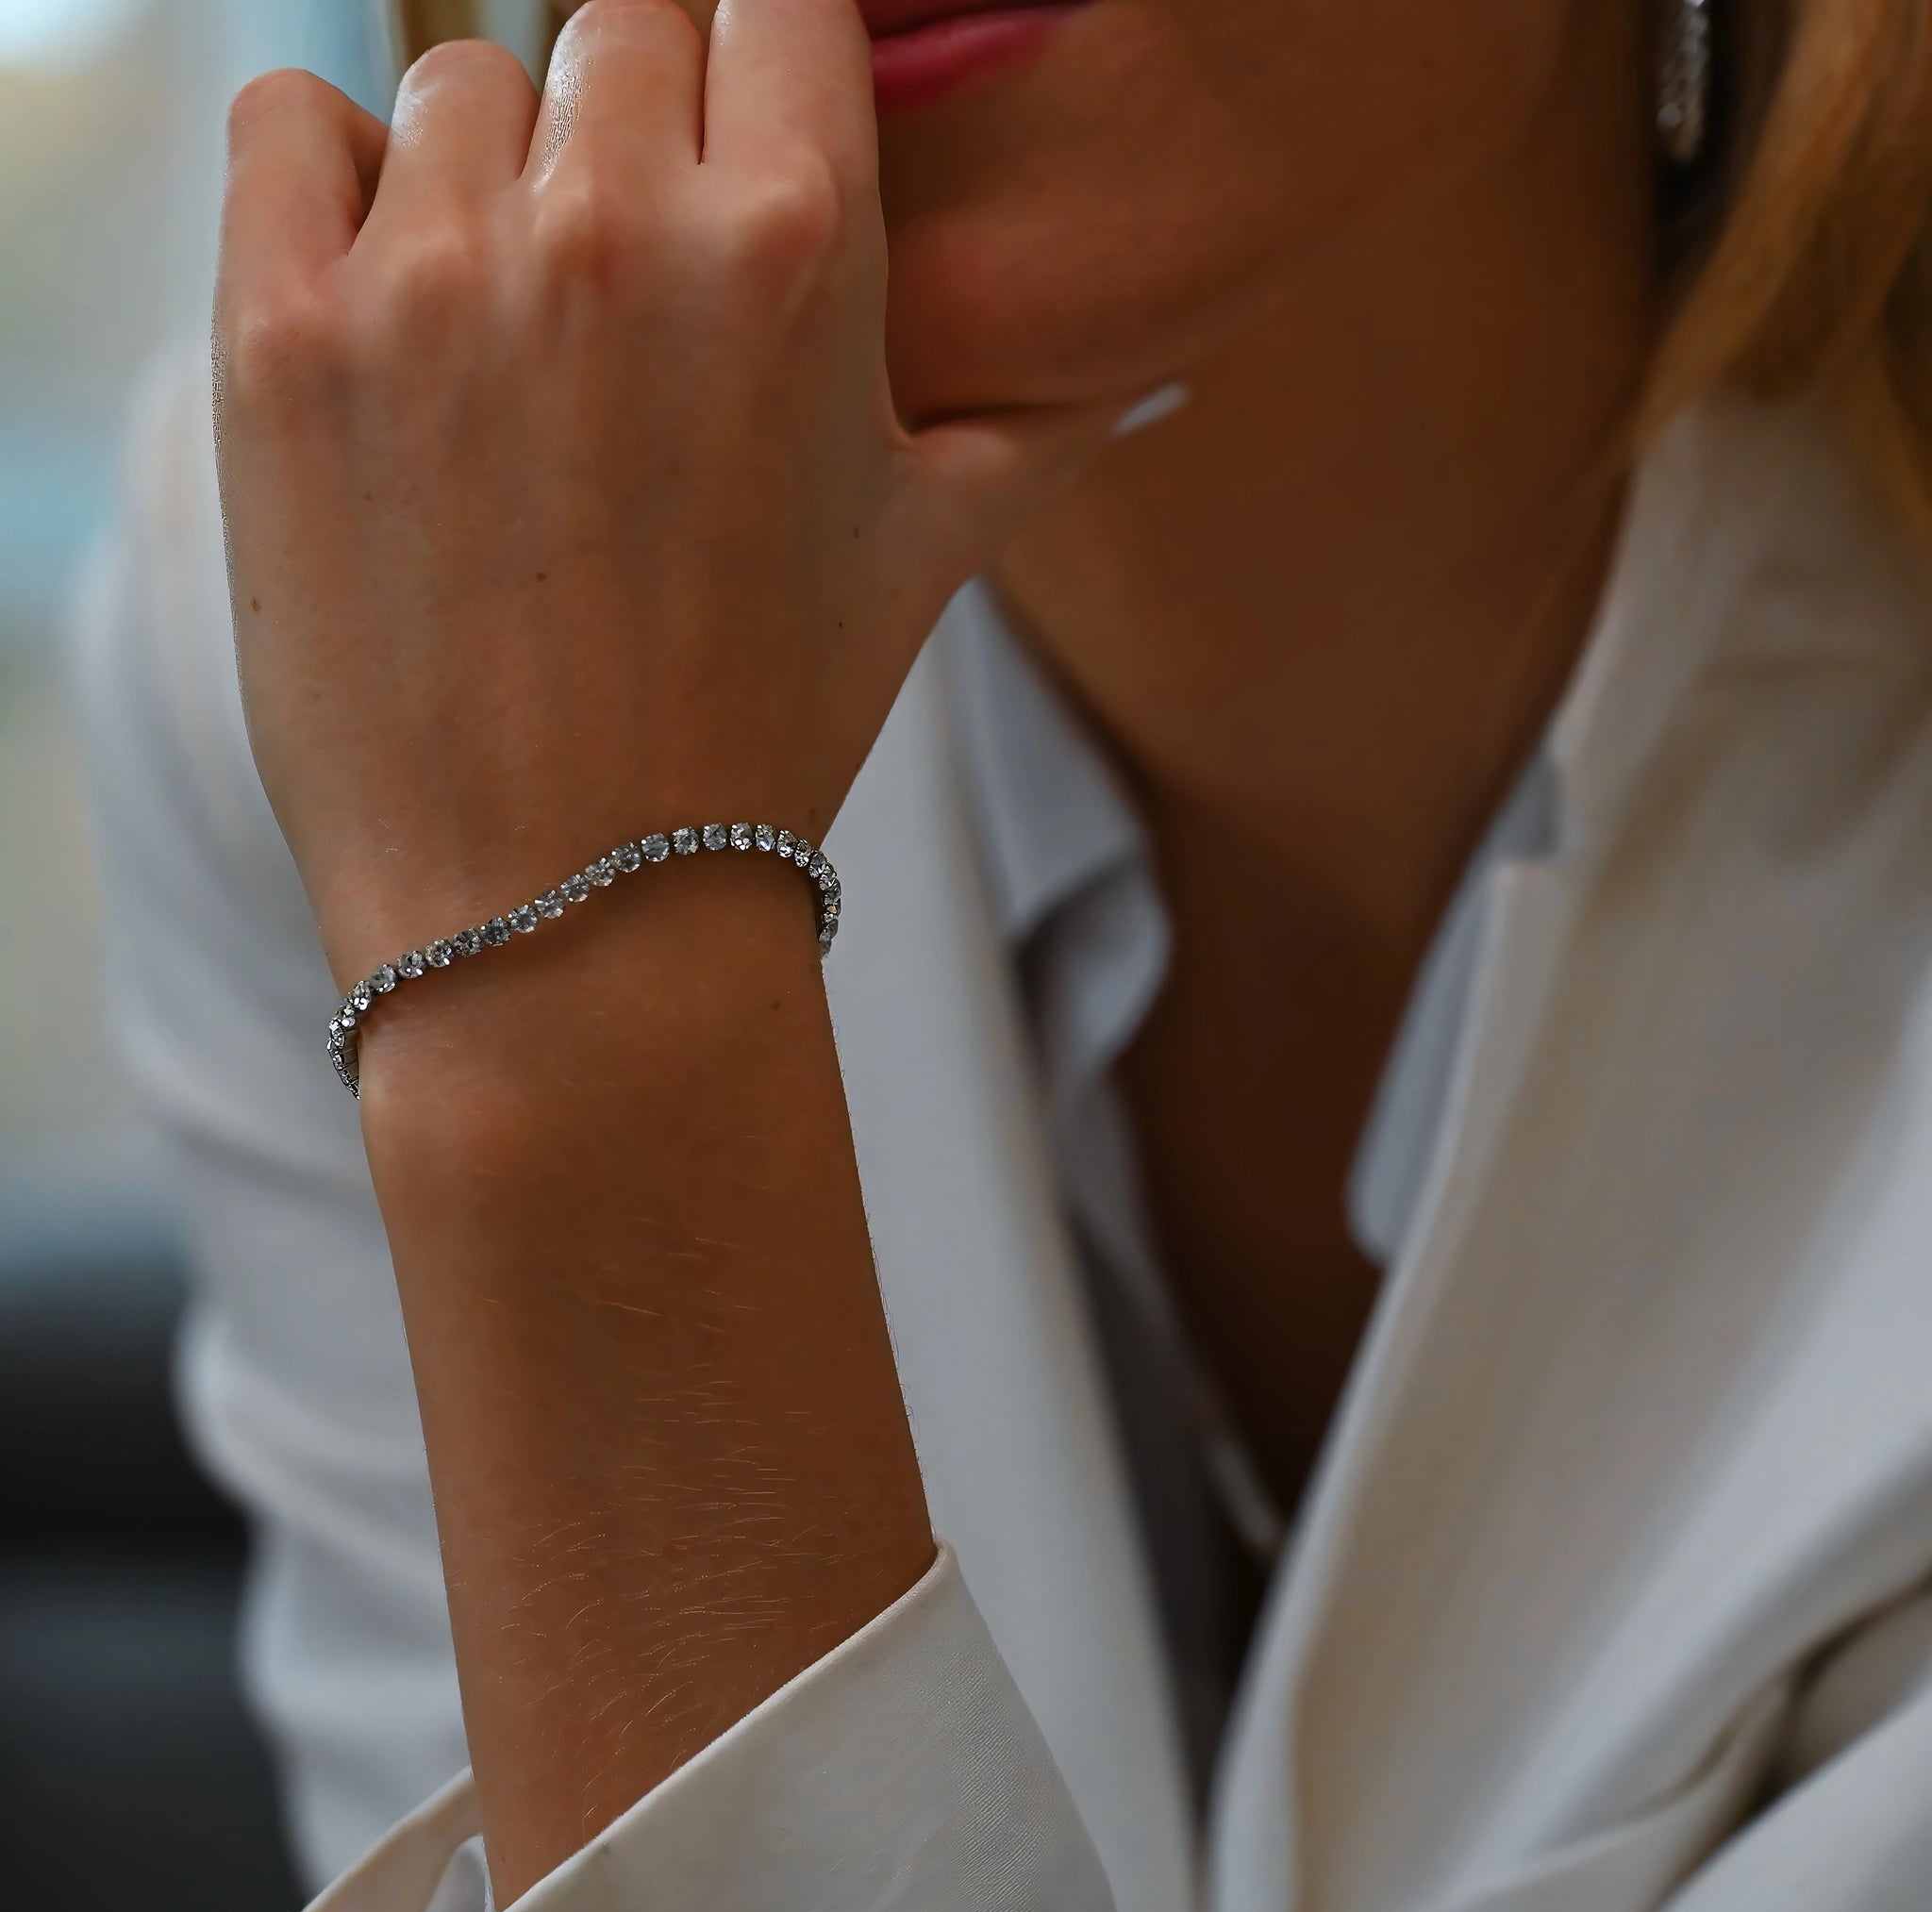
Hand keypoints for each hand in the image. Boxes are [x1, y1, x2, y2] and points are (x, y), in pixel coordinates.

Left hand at [215, 0, 1116, 984]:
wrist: (575, 907)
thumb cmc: (766, 732)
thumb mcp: (931, 564)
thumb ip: (1040, 426)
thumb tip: (1155, 374)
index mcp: (800, 248)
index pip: (779, 0)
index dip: (763, 72)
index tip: (738, 151)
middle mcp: (616, 226)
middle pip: (620, 27)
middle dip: (637, 132)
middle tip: (632, 291)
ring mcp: (436, 276)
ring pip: (456, 86)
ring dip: (493, 179)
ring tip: (516, 345)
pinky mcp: (283, 339)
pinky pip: (285, 125)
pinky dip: (330, 184)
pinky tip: (388, 305)